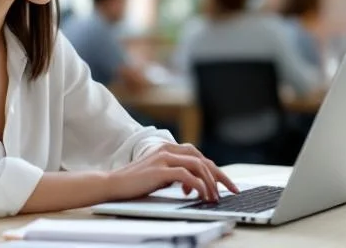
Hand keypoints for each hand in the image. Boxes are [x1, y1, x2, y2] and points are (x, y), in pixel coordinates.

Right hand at [106, 143, 239, 202]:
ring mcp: (165, 158)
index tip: (226, 184)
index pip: (199, 156)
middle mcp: (169, 149)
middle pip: (203, 159)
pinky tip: (200, 195)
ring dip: (210, 183)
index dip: (215, 170)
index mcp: (169, 148)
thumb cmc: (136, 182)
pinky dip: (198, 186)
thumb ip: (176, 173)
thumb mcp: (160, 174)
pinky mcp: (161, 170)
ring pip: (198, 166)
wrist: (114, 183)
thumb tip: (195, 184)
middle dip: (220, 176)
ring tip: (214, 197)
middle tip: (231, 190)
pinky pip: (187, 176)